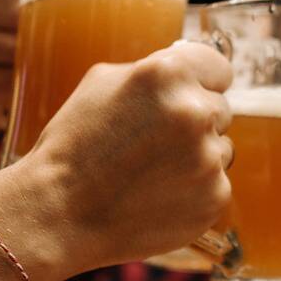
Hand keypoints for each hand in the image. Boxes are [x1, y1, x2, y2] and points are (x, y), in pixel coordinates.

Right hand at [0, 41, 233, 280]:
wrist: (60, 212)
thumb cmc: (74, 144)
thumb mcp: (102, 83)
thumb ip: (154, 71)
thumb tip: (189, 71)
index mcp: (168, 73)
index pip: (218, 68)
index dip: (202, 83)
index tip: (191, 95)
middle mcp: (195, 111)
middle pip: (220, 109)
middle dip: (195, 123)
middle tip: (153, 142)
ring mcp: (209, 157)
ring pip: (221, 148)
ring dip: (198, 157)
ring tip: (151, 171)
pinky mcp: (215, 196)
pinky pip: (216, 184)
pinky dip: (195, 191)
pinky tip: (158, 195)